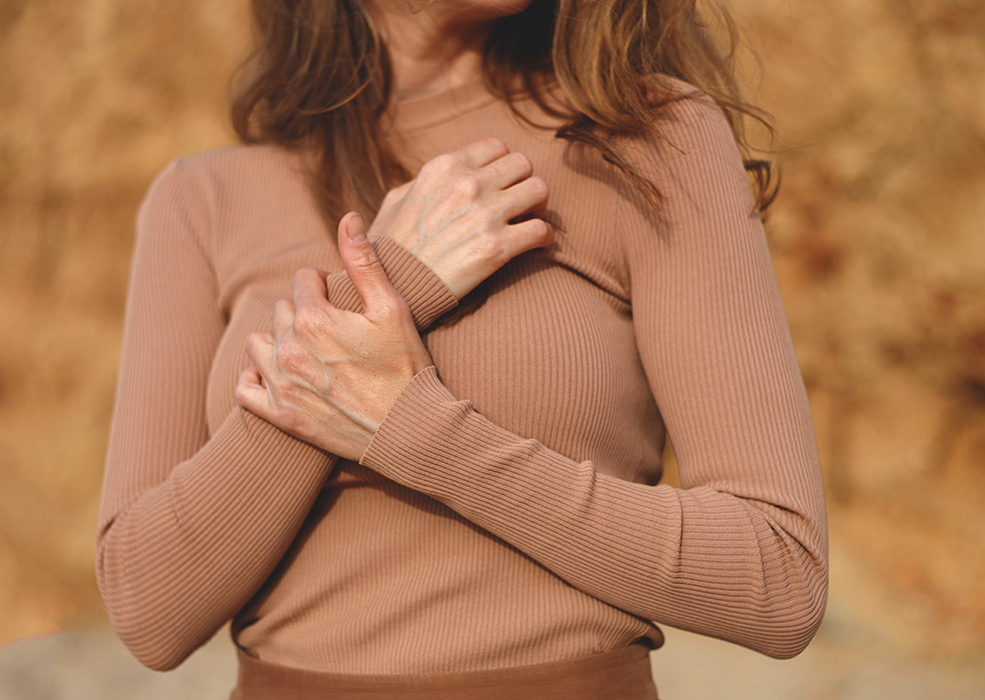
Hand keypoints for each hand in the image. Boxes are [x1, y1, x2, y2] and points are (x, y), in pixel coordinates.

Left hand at [236, 212, 433, 461]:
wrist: (410, 431)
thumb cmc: (407, 368)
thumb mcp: (393, 309)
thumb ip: (365, 263)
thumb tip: (348, 218)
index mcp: (314, 319)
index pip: (303, 280)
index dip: (325, 286)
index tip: (344, 302)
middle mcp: (289, 351)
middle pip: (281, 310)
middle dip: (304, 312)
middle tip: (335, 330)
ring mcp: (282, 386)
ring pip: (258, 344)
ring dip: (277, 341)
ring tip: (309, 351)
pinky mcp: (281, 416)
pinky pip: (245, 390)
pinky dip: (256, 379)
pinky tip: (280, 376)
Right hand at [369, 138, 553, 299]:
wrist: (394, 288)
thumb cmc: (391, 247)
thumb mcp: (396, 202)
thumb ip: (420, 184)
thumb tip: (438, 181)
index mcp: (444, 168)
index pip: (496, 147)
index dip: (503, 166)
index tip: (501, 185)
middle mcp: (467, 184)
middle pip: (523, 164)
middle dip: (524, 183)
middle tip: (520, 205)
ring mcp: (484, 214)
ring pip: (539, 190)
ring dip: (538, 207)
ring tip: (529, 222)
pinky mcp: (497, 247)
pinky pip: (541, 230)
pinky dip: (545, 237)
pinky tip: (536, 245)